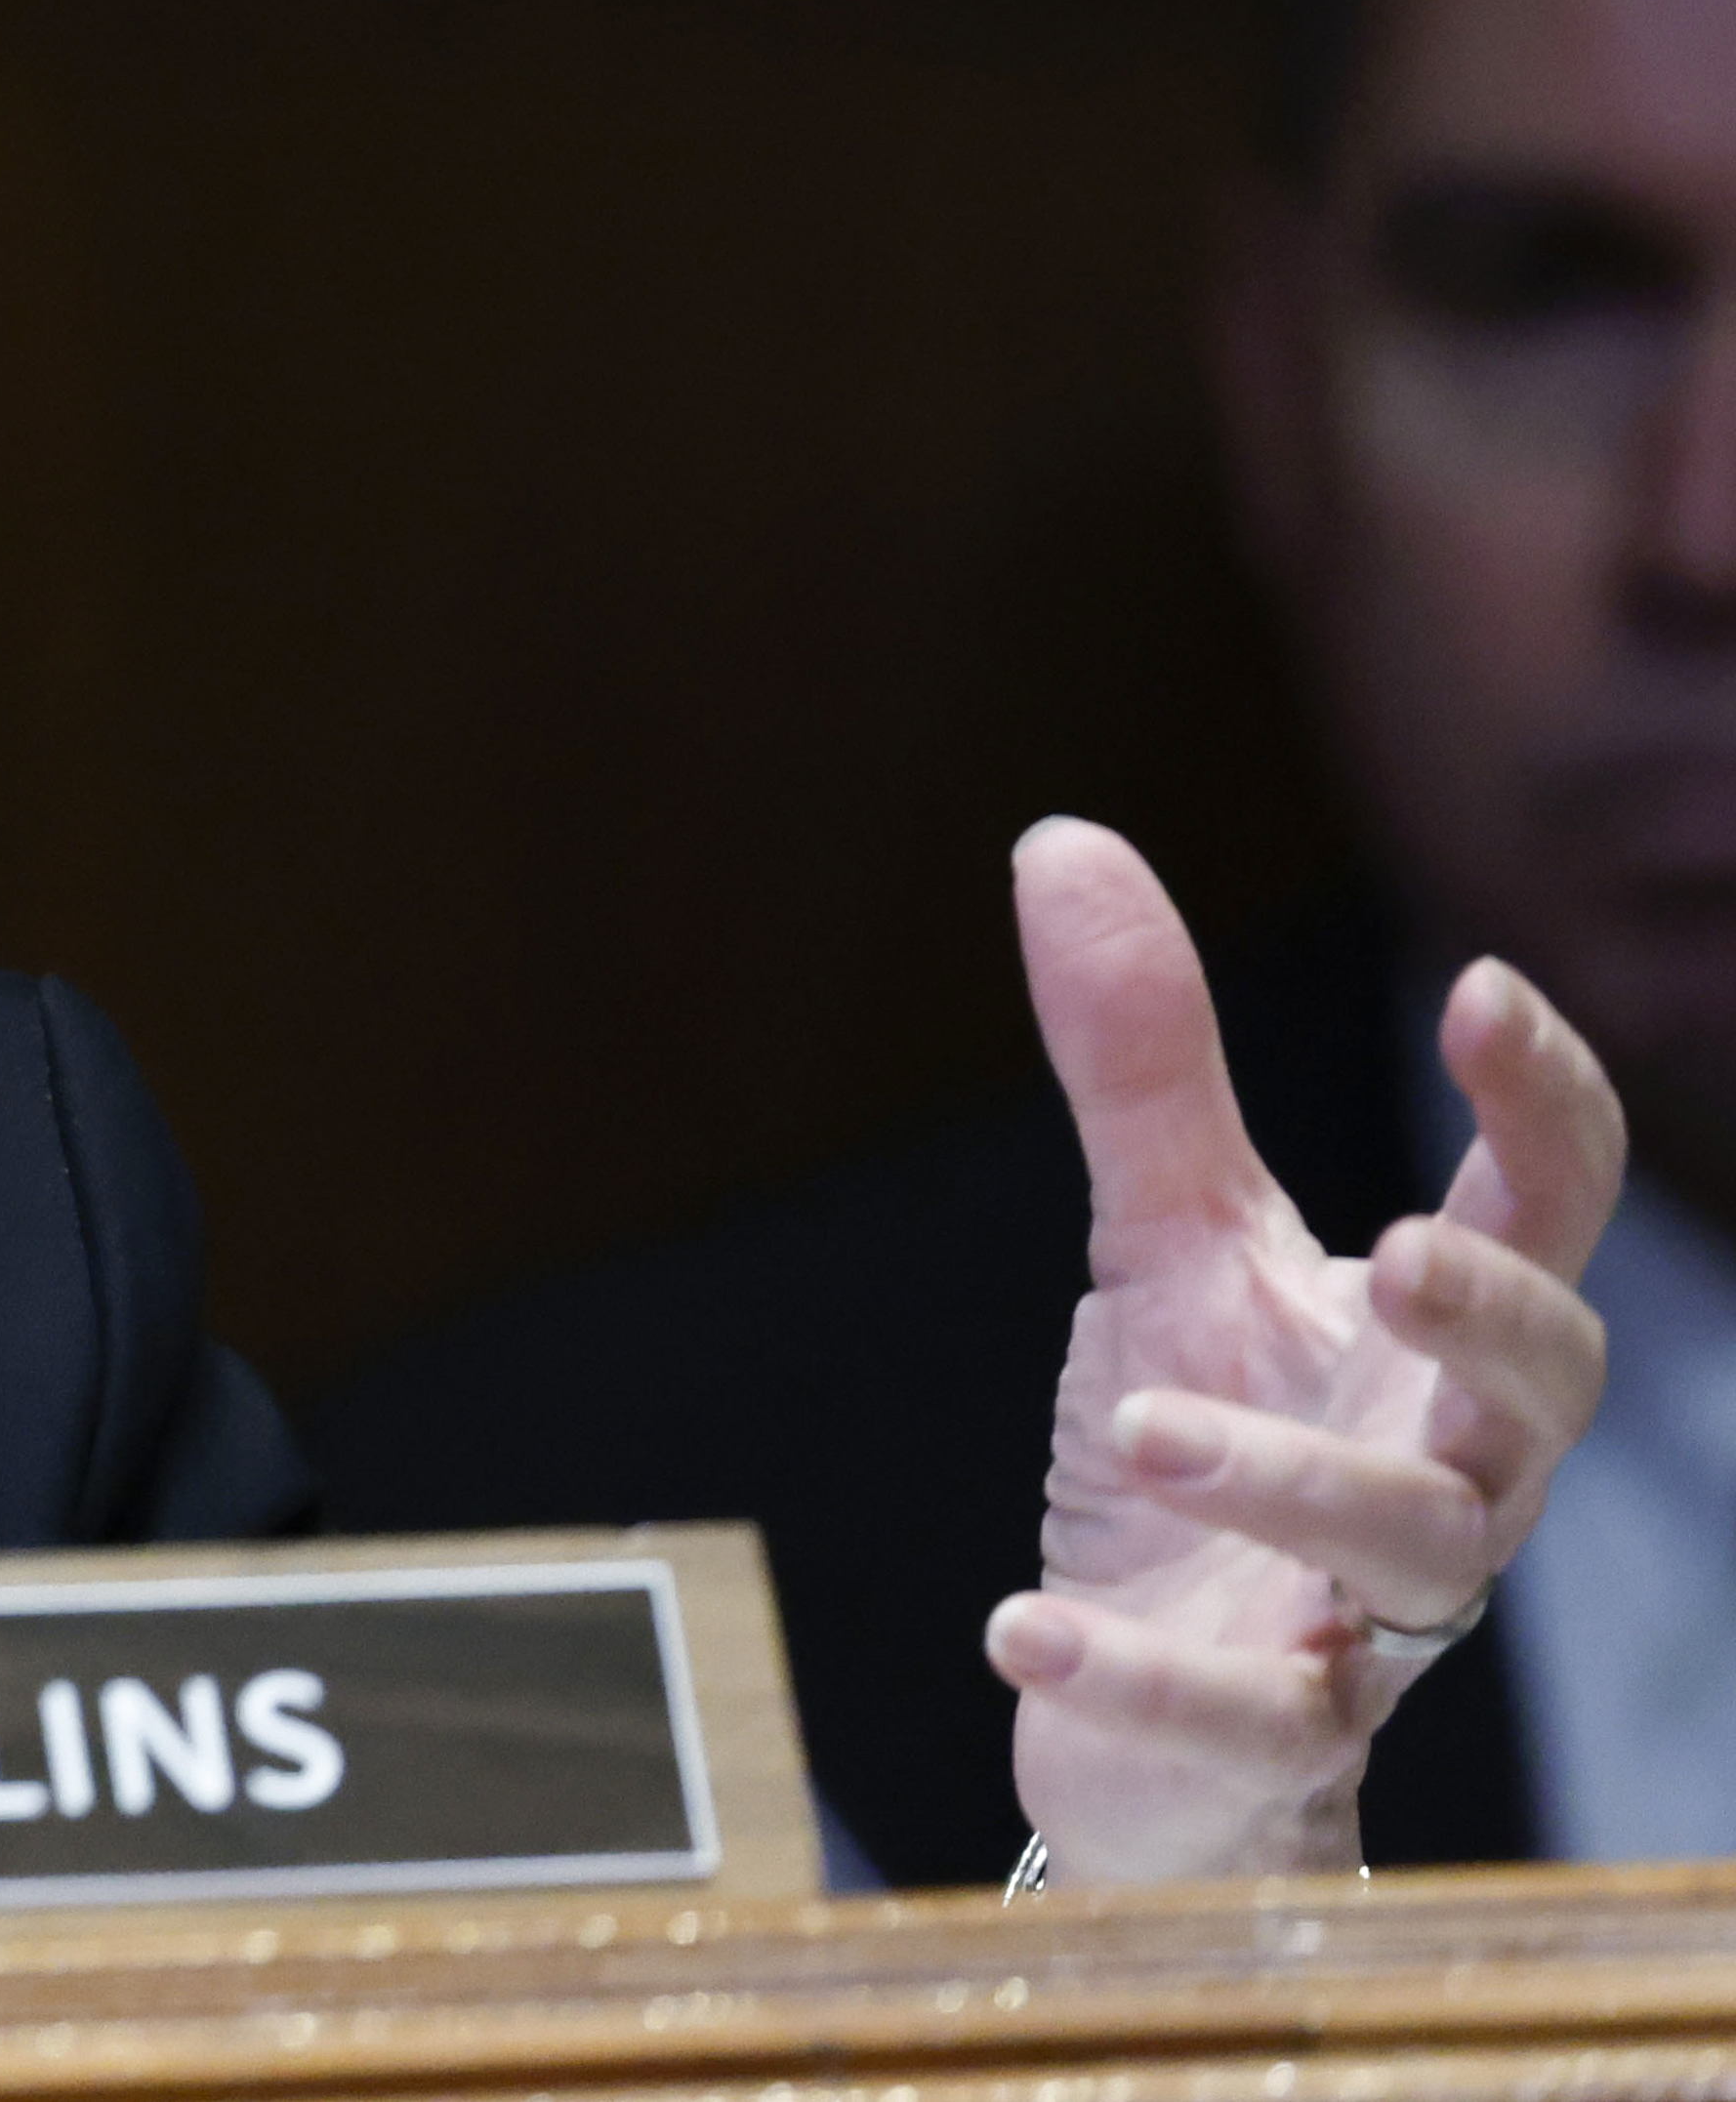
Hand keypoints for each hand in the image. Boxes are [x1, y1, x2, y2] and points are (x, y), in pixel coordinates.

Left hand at [992, 820, 1618, 1885]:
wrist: (1148, 1708)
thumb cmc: (1203, 1449)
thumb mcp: (1170, 1246)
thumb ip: (1146, 1069)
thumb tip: (1062, 840)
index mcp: (1437, 1342)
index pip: (1549, 1206)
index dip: (1539, 1099)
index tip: (1476, 987)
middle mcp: (1447, 1470)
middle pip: (1552, 1389)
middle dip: (1494, 1317)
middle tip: (1399, 1249)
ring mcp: (1368, 1615)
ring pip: (1410, 1556)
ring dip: (1285, 1483)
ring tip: (1140, 1427)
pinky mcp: (1269, 1734)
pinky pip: (1238, 1716)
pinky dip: (1136, 1676)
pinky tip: (1022, 1627)